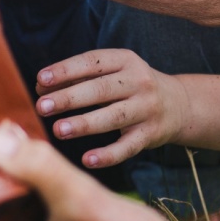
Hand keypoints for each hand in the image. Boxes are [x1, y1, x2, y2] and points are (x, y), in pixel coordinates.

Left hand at [36, 49, 188, 168]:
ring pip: (113, 117)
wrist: (178, 104)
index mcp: (125, 61)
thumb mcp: (111, 74)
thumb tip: (41, 88)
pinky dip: (108, 155)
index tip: (41, 79)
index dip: (66, 70)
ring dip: (84, 124)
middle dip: (69, 98)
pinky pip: (128, 146)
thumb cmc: (130, 87)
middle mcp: (138, 82)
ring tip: (58, 130)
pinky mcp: (150, 134)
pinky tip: (88, 160)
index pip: (92, 62)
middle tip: (42, 107)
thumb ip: (78, 79)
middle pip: (100, 90)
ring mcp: (146, 109)